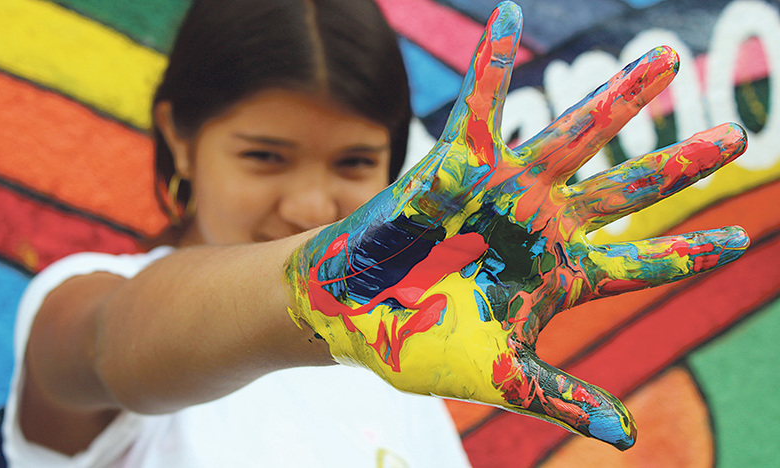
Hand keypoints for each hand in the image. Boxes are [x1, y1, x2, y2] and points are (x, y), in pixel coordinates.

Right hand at [285, 1, 747, 449]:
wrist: (354, 312)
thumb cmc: (419, 342)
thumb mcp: (498, 374)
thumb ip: (560, 396)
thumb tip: (630, 436)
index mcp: (556, 275)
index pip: (638, 262)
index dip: (688, 252)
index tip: (736, 241)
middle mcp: (540, 226)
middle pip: (626, 189)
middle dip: (680, 163)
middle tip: (735, 136)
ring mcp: (504, 190)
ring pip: (573, 135)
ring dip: (617, 98)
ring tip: (663, 60)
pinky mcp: (457, 164)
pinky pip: (479, 103)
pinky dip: (492, 62)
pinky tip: (510, 13)